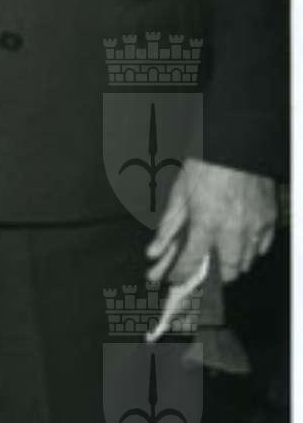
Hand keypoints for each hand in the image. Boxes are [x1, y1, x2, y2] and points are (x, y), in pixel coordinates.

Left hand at [146, 156, 277, 287]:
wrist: (235, 143)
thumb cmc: (206, 164)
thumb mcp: (179, 193)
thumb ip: (168, 226)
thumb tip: (154, 251)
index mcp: (206, 222)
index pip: (192, 260)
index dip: (181, 273)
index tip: (176, 279)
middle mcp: (233, 229)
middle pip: (228, 270)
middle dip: (214, 274)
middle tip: (205, 269)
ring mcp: (255, 226)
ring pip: (247, 261)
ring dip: (233, 261)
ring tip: (222, 253)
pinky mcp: (269, 218)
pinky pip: (263, 246)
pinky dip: (252, 248)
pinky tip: (242, 240)